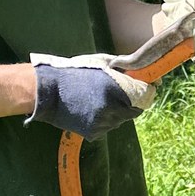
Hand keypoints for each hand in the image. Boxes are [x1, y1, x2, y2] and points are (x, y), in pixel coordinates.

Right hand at [26, 51, 155, 137]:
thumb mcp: (102, 62)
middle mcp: (113, 110)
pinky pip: (108, 124)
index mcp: (116, 90)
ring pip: (122, 118)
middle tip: (118, 89)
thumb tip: (143, 70)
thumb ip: (125, 68)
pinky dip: (105, 117)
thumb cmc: (74, 72)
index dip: (148, 89)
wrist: (47, 92)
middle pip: (136, 108)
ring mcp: (104, 124)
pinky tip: (91, 107)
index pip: (146, 96)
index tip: (145, 83)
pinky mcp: (94, 133)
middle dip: (132, 99)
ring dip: (117, 109)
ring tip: (99, 97)